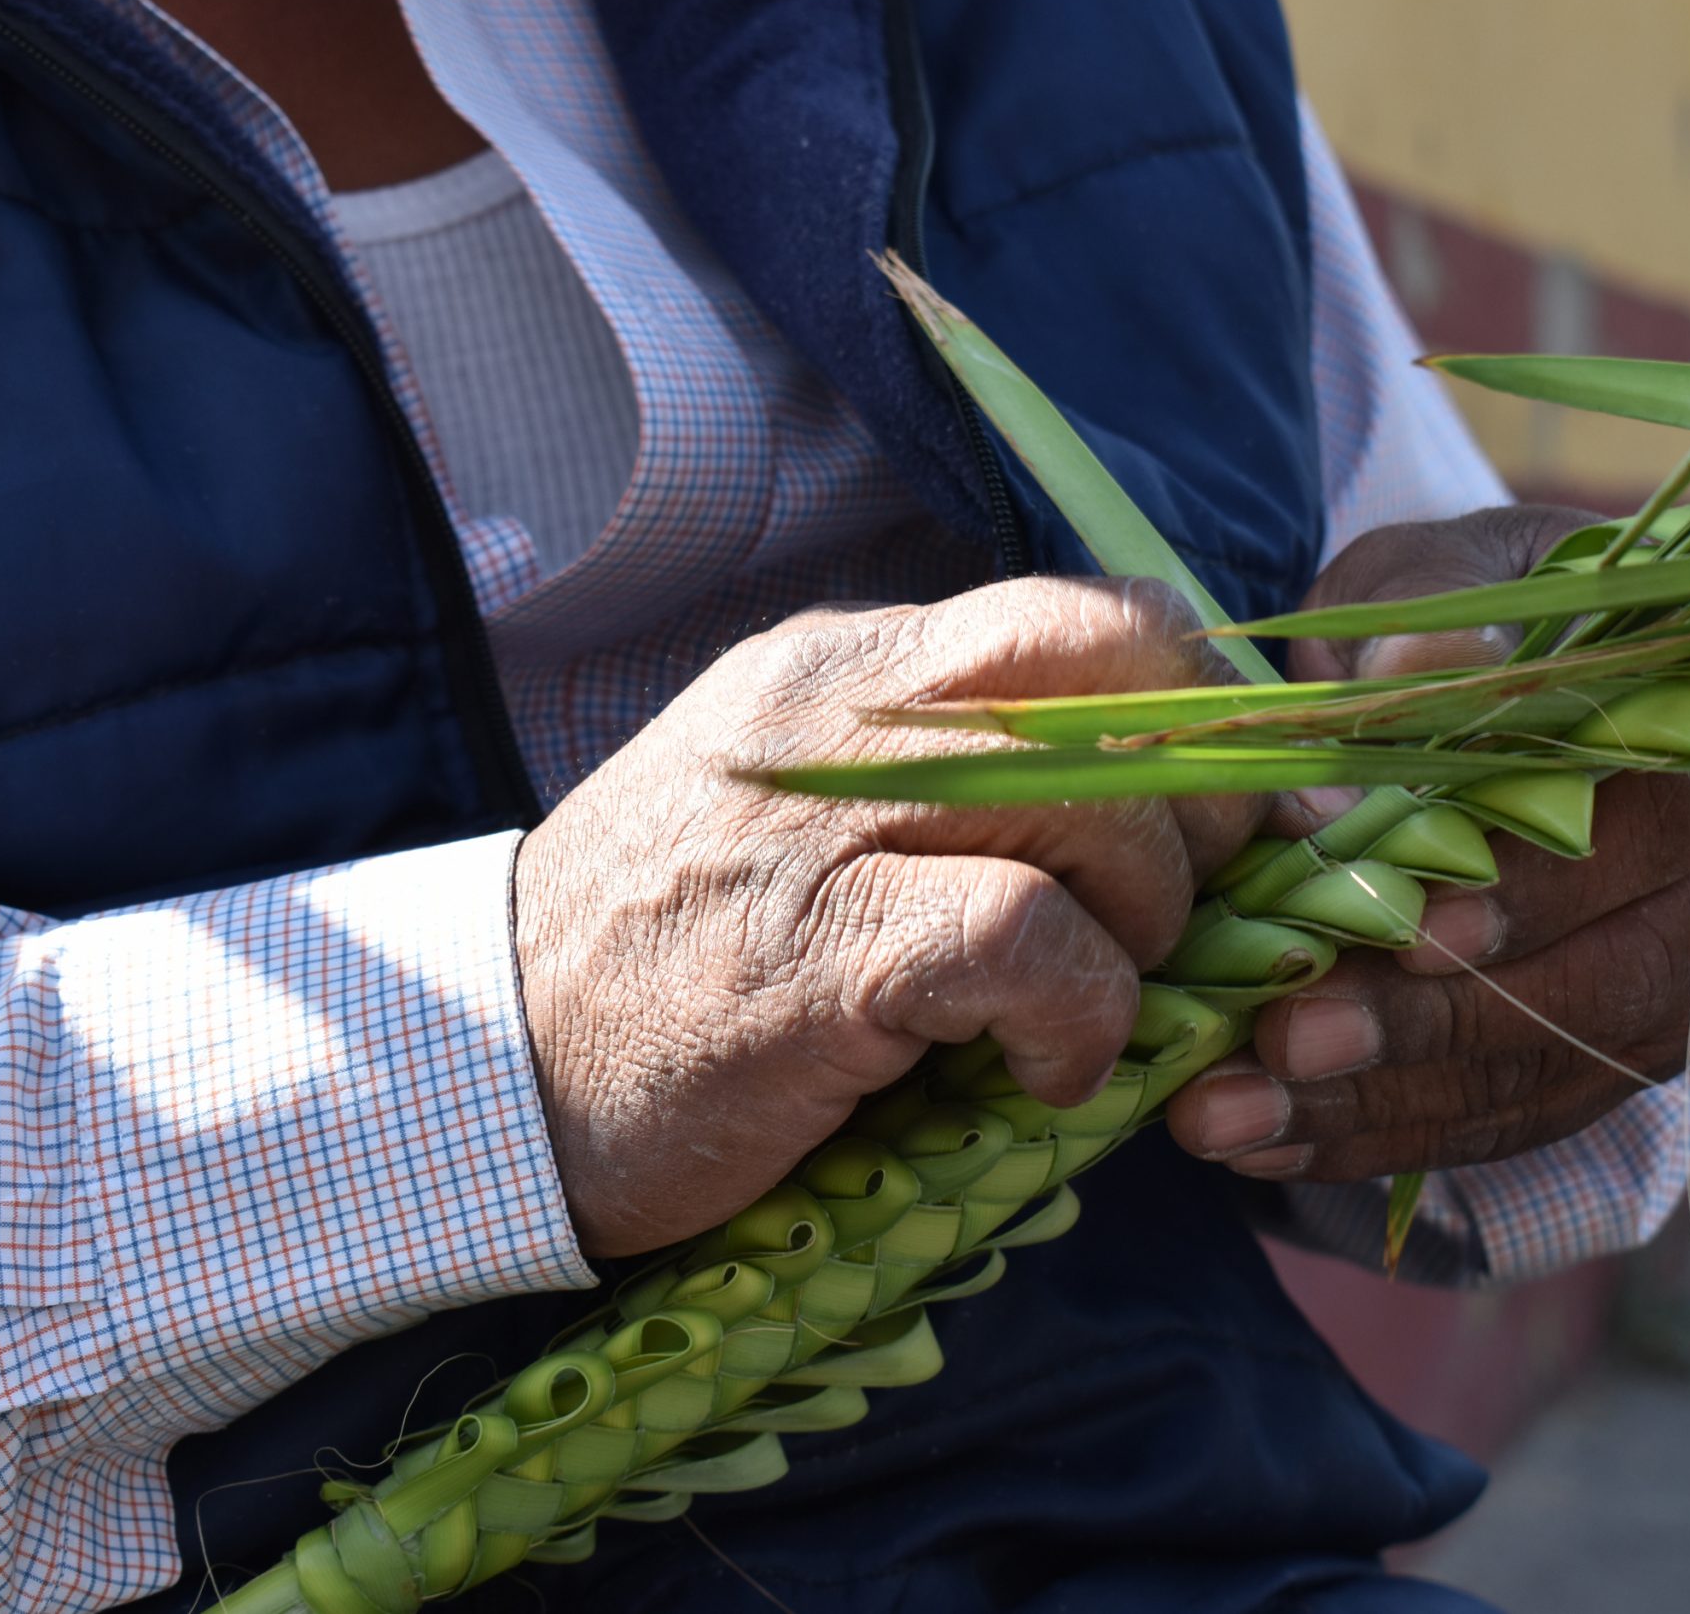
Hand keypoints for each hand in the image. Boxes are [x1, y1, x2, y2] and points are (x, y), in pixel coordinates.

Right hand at [514, 578, 1260, 1255]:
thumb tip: (1153, 805)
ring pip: (1092, 800)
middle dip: (1200, 799)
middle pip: (1111, 672)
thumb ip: (949, 780)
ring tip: (1090, 1005)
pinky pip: (1027, 939)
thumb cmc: (672, 962)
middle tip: (1174, 914)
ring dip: (1146, 924)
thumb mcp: (807, 816)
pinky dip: (1077, 1015)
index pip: (1090, 616)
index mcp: (851, 666)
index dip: (1194, 714)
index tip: (1206, 822)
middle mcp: (843, 711)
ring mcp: (822, 822)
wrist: (483, 1072)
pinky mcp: (815, 953)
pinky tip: (1043, 1073)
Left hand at [1164, 506, 1689, 1182]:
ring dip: (1382, 1102)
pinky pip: (1512, 1119)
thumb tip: (1409, 677)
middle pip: (1603, 979)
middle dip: (1432, 1024)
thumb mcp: (1431, 582)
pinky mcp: (1616, 1056)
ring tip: (1230, 1113)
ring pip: (1550, 1071)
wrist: (1486, 676)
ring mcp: (1682, 978)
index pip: (1648, 828)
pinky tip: (1266, 1140)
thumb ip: (1425, 630)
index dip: (1532, 890)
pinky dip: (1383, 1135)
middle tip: (1283, 1040)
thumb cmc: (1455, 621)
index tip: (1406, 935)